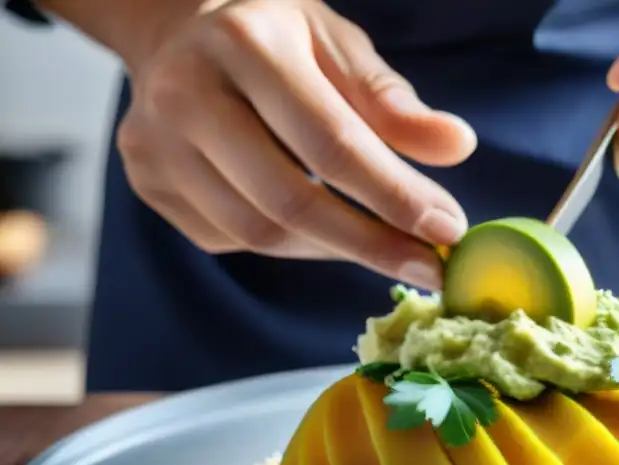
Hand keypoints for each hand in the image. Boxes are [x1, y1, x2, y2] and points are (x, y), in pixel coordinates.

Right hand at [116, 0, 476, 288]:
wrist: (177, 31)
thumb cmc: (275, 37)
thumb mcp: (339, 45)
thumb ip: (393, 102)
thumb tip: (458, 146)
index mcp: (245, 44)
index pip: (331, 143)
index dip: (395, 197)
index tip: (448, 231)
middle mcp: (186, 94)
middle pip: (290, 203)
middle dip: (370, 245)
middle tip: (428, 267)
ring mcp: (155, 144)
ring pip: (259, 234)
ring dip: (334, 250)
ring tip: (382, 245)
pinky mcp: (148, 182)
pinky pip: (233, 239)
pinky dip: (292, 245)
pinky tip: (323, 228)